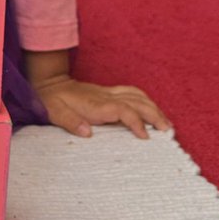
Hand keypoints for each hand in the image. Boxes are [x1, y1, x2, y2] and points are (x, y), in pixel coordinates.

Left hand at [33, 74, 171, 139]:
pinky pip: (132, 92)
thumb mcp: (54, 112)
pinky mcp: (109, 92)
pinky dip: (146, 100)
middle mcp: (106, 96)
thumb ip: (70, 121)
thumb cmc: (51, 101)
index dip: (135, 122)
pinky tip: (153, 109)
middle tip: (168, 131)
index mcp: (96, 104)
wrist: (49, 82)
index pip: (122, 110)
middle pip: (136, 102)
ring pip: (137, 95)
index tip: (145, 137)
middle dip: (154, 115)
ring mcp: (108, 92)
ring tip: (166, 123)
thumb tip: (87, 132)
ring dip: (154, 107)